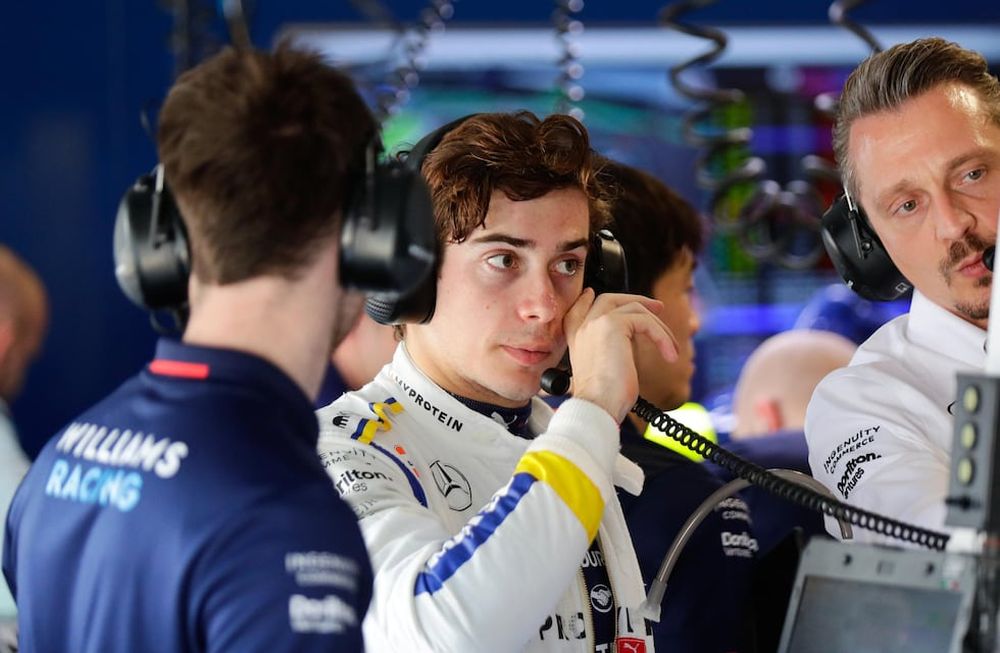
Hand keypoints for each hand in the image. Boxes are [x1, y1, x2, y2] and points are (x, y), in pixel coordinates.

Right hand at [564, 288, 677, 422]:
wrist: (597, 406)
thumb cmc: (603, 398)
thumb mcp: (605, 368)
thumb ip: (612, 348)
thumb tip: (632, 340)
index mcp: (576, 337)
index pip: (580, 308)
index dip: (591, 299)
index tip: (606, 297)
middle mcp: (582, 327)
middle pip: (609, 299)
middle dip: (635, 299)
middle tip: (657, 308)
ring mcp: (596, 323)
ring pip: (634, 309)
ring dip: (659, 327)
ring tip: (670, 347)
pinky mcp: (612, 325)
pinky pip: (646, 322)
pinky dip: (663, 337)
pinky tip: (670, 355)